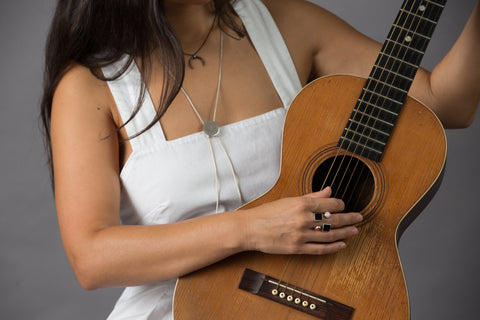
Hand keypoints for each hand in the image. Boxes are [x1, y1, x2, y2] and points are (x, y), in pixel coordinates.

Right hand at [240, 187, 361, 254]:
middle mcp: (303, 219)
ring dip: (345, 233)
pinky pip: (320, 249)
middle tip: (359, 218)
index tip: (344, 206)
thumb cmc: (267, 213)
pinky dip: (333, 247)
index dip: (341, 205)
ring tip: (354, 231)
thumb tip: (328, 191)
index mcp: (302, 204)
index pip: (330, 204)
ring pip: (330, 235)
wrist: (251, 229)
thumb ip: (311, 196)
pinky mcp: (298, 248)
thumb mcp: (289, 200)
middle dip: (350, 219)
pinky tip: (342, 244)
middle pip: (334, 220)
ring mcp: (301, 235)